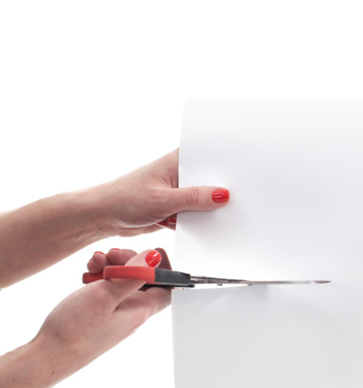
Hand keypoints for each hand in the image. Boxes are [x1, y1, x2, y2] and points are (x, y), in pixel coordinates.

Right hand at [35, 248, 170, 385]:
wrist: (51, 355)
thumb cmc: (76, 330)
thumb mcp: (106, 294)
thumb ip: (133, 275)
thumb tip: (153, 259)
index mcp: (141, 309)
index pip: (167, 285)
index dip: (161, 267)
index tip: (147, 253)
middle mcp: (133, 313)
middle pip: (144, 280)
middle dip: (128, 261)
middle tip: (110, 256)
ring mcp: (118, 316)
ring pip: (124, 283)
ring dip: (111, 268)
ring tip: (94, 264)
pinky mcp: (103, 317)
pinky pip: (110, 292)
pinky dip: (101, 279)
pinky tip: (88, 275)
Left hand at [94, 149, 229, 236]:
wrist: (105, 217)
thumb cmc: (125, 198)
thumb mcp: (163, 199)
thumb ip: (194, 198)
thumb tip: (222, 195)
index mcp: (178, 160)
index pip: (209, 163)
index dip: (223, 174)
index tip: (233, 189)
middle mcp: (180, 174)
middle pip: (209, 184)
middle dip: (214, 198)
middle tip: (219, 209)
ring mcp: (178, 192)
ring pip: (203, 203)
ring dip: (203, 214)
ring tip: (197, 219)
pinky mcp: (176, 209)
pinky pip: (194, 216)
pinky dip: (194, 223)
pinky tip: (191, 227)